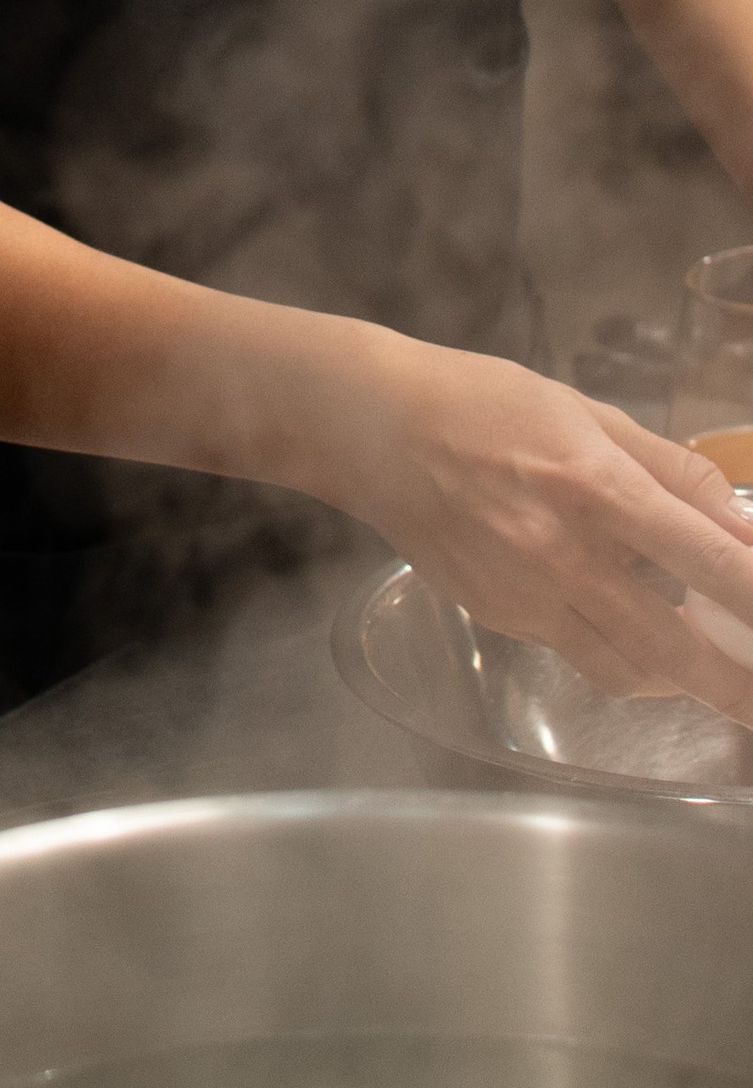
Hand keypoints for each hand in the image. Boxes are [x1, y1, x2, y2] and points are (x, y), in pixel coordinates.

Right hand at [304, 329, 752, 710]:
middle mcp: (559, 551)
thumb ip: (673, 471)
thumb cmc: (484, 403)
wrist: (372, 428)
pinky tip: (632, 629)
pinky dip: (619, 654)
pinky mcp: (494, 615)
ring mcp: (523, 593)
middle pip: (669, 644)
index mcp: (593, 484)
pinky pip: (575, 650)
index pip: (702, 556)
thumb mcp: (590, 413)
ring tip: (712, 678)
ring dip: (678, 682)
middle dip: (730, 685)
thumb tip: (740, 526)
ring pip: (623, 668)